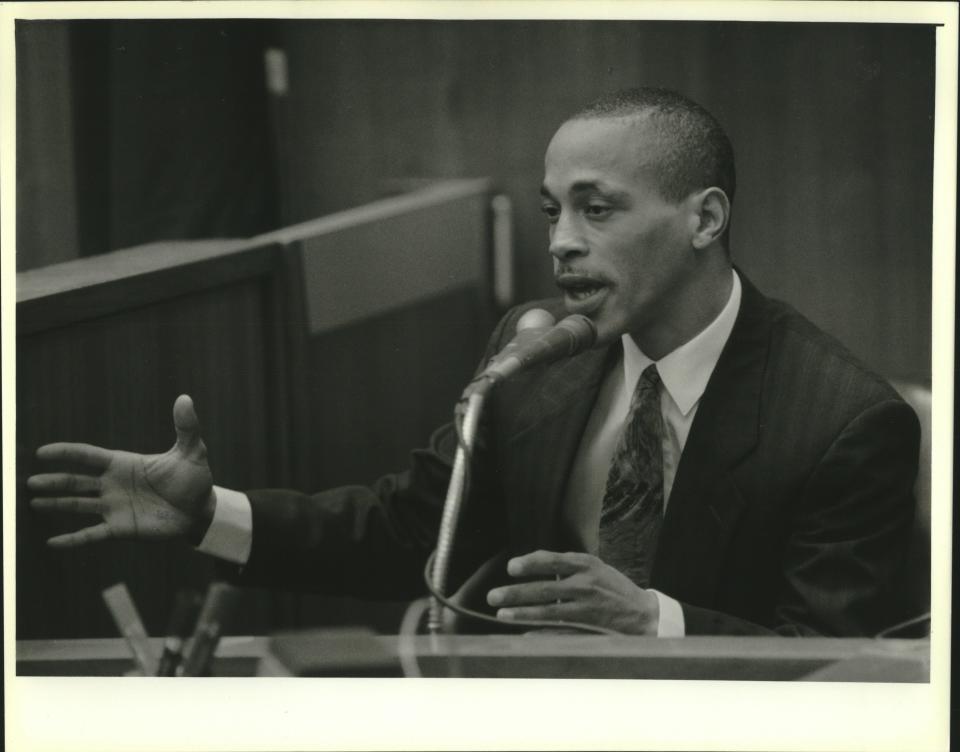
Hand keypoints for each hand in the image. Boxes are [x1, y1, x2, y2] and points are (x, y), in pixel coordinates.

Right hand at [28, 395, 215, 546]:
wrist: (201, 511)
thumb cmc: (194, 479)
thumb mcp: (191, 451)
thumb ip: (186, 427)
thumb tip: (185, 398)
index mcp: (123, 464)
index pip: (88, 456)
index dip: (66, 453)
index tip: (42, 452)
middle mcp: (113, 485)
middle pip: (77, 482)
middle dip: (54, 481)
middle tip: (30, 481)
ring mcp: (114, 508)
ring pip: (79, 505)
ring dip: (56, 505)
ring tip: (33, 503)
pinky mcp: (121, 529)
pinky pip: (91, 535)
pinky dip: (72, 540)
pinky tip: (52, 543)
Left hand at [486, 550, 659, 634]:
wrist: (644, 614)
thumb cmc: (613, 587)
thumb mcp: (594, 568)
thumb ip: (567, 566)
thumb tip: (531, 566)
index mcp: (586, 565)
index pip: (552, 560)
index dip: (530, 563)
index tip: (511, 568)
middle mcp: (586, 585)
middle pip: (544, 589)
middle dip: (515, 593)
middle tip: (493, 597)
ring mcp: (588, 609)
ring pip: (549, 612)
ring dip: (523, 614)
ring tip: (503, 616)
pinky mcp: (590, 629)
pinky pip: (561, 633)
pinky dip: (542, 635)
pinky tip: (525, 636)